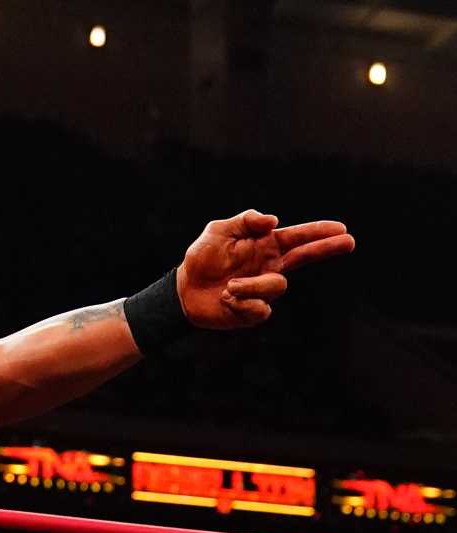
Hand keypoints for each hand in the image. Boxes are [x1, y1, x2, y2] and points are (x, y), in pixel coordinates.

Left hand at [177, 210, 354, 328]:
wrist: (184, 289)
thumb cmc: (202, 258)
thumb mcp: (218, 231)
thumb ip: (245, 221)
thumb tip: (273, 220)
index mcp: (265, 246)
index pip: (297, 237)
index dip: (318, 233)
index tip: (341, 229)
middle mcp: (270, 266)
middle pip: (305, 257)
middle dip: (326, 248)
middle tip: (348, 241)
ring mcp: (265, 289)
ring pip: (277, 286)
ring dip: (252, 286)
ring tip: (228, 287)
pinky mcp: (255, 311)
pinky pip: (260, 308)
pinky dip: (240, 303)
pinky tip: (226, 300)